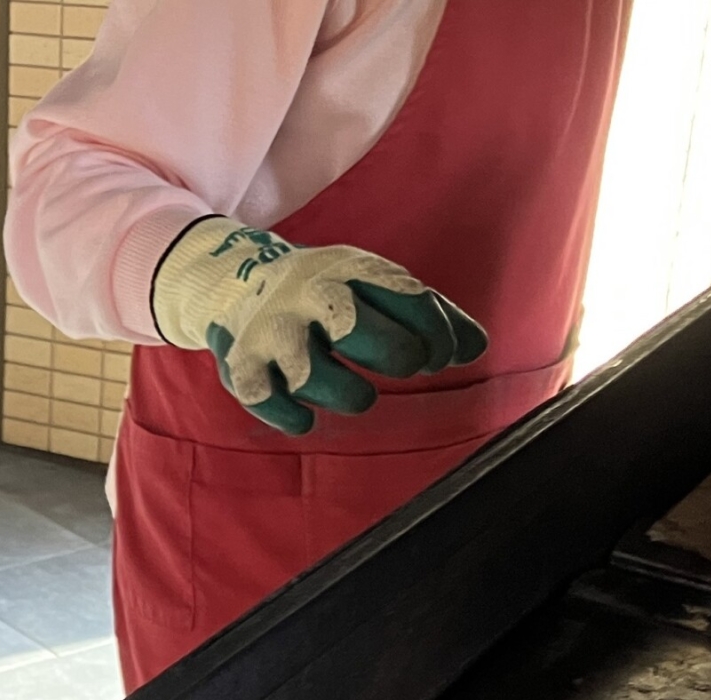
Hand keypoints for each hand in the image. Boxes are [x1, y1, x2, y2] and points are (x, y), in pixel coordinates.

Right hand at [150, 217, 488, 434]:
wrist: (234, 282)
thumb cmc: (325, 294)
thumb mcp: (372, 287)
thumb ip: (426, 316)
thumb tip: (476, 350)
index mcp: (348, 270)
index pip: (405, 296)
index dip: (436, 332)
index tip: (441, 357)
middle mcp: (306, 295)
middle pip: (357, 329)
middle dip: (396, 355)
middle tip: (405, 368)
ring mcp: (271, 332)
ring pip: (312, 375)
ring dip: (349, 394)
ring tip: (360, 396)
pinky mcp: (241, 366)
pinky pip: (267, 401)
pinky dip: (293, 417)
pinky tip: (308, 418)